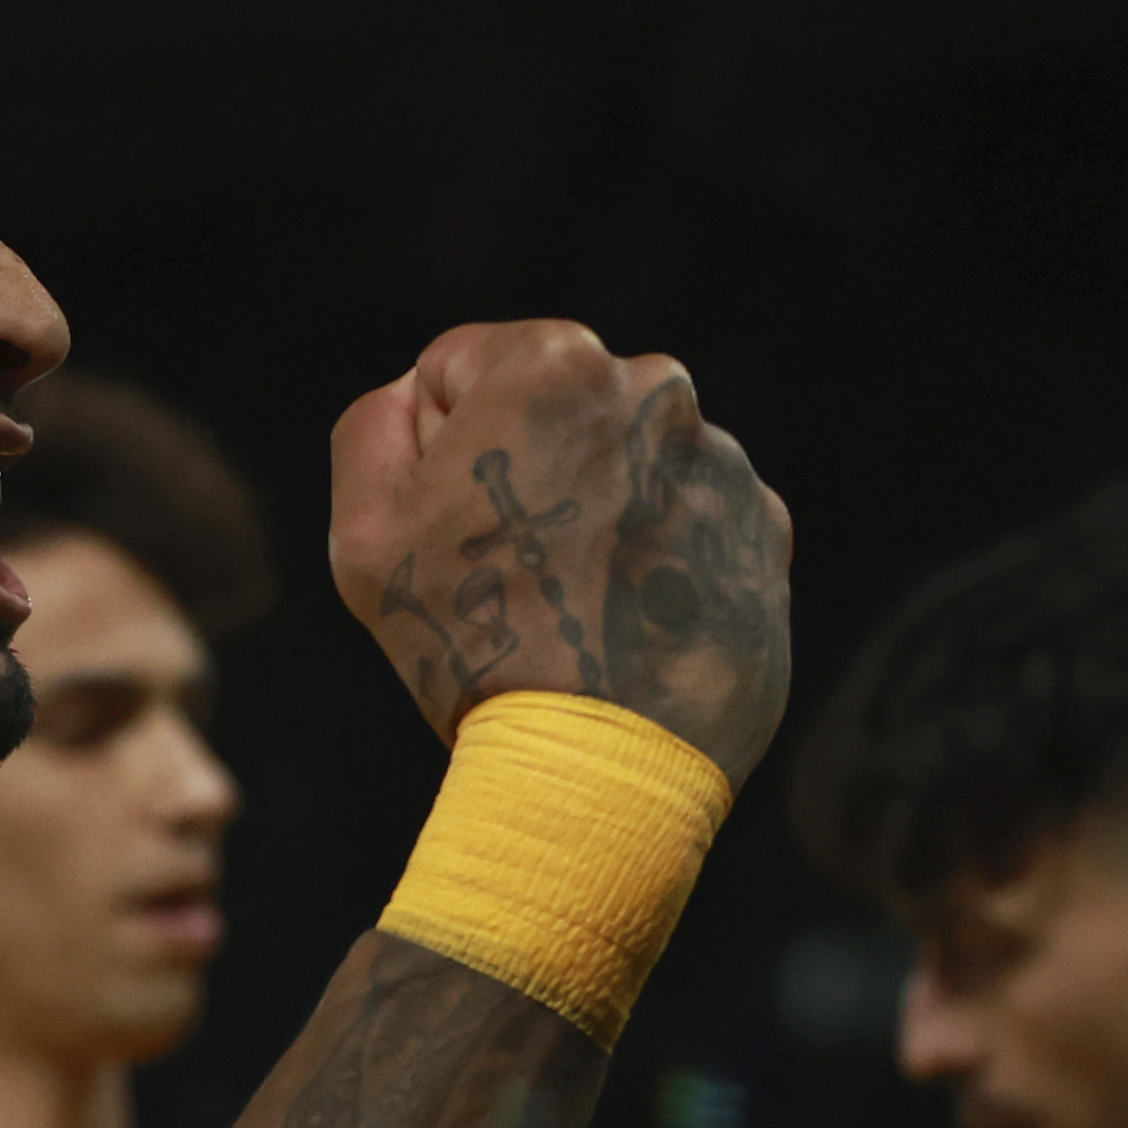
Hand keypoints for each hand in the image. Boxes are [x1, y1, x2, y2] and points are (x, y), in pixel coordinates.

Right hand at [328, 321, 793, 785]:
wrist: (597, 766)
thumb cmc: (469, 642)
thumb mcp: (365, 528)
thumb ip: (375, 425)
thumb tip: (415, 397)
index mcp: (553, 362)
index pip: (464, 370)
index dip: (439, 450)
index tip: (455, 524)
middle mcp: (656, 388)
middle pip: (556, 413)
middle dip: (530, 473)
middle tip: (513, 572)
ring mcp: (721, 463)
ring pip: (628, 469)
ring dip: (599, 516)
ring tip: (576, 609)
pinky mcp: (762, 533)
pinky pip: (688, 526)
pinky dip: (658, 564)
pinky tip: (628, 627)